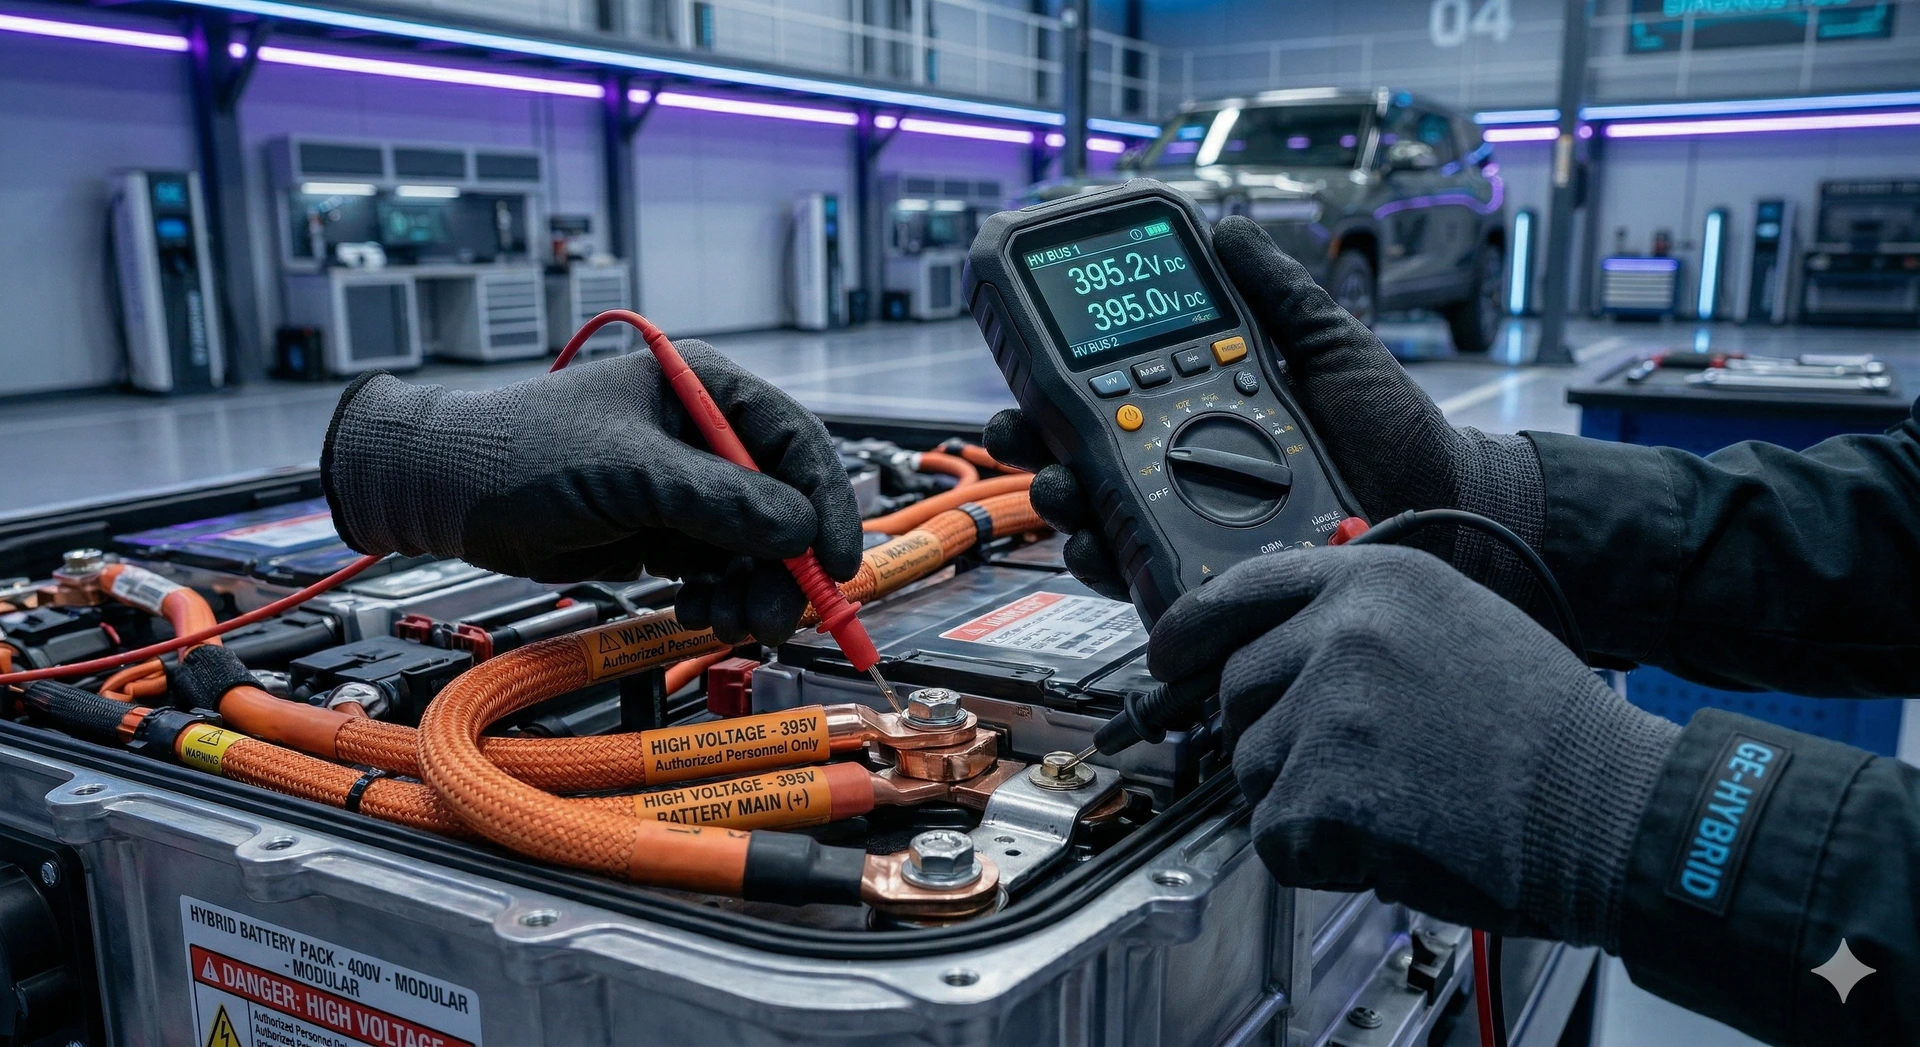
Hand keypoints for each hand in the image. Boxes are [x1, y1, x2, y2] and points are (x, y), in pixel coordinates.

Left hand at [322, 341, 859, 644]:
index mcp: (707, 391)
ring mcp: (687, 487)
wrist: (444, 493)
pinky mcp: (665, 531)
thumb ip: (720, 503)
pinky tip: (697, 611)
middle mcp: (707, 437)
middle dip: (786, 564)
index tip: (835, 563)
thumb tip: (800, 531)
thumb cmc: (521, 454)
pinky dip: (718, 596)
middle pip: (785, 505)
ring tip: (730, 621)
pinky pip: (718, 569)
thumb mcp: (629, 475)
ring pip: (755, 547)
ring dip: (753, 589)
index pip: (797, 445)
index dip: (825, 505)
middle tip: (777, 614)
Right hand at [984, 216, 1545, 602]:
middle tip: (1021, 428)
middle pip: (1079, 453)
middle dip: (1033, 440)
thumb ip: (1277, 291)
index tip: (1026, 358)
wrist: (1442, 501)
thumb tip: (1228, 230)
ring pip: (1094, 514)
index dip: (1056, 378)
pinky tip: (1095, 540)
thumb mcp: (1330, 343)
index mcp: (1197, 405)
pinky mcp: (1205, 574)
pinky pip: (1135, 571)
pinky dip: (1103, 559)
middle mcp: (1181, 466)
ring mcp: (1188, 523)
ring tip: (1057, 484)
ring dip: (1058, 499)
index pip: (1106, 390)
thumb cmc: (1391, 430)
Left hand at [1148, 544, 1678, 946]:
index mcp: (1375, 580)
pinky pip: (1274, 836)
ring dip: (1304, 799)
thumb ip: (1359, 623)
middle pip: (1238, 692)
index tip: (1169, 656)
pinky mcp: (1322, 793)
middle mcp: (1342, 632)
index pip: (1240, 591)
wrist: (1608, 806)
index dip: (1191, 630)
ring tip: (1397, 794)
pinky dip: (1318, 855)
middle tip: (1358, 764)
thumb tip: (1272, 652)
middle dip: (1276, 736)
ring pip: (1252, 769)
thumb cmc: (1544, 731)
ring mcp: (1327, 712)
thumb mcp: (1454, 623)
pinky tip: (1391, 836)